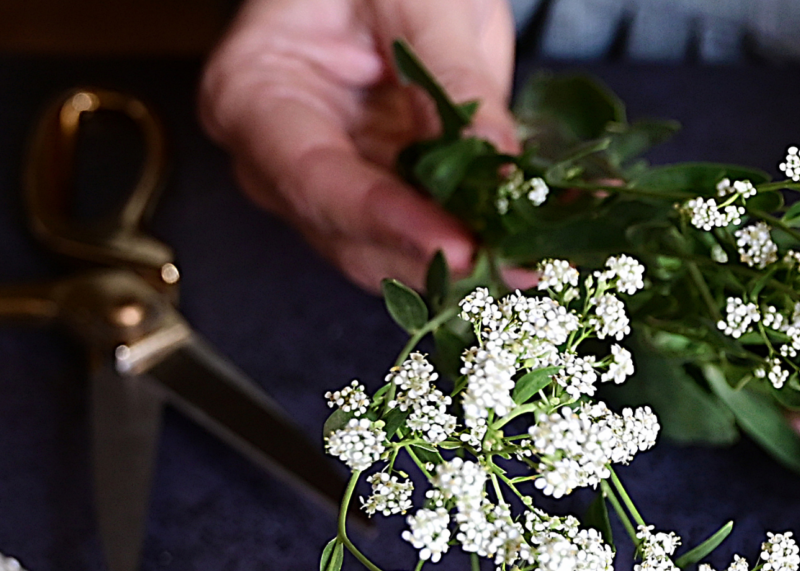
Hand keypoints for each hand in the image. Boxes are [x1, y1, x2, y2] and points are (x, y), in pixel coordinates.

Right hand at [200, 0, 517, 290]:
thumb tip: (495, 156)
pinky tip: (539, 241)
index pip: (315, 181)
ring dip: (472, 265)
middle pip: (353, 236)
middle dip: (440, 261)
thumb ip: (450, 74)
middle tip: (525, 268)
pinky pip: (431, 226)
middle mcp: (280, 159)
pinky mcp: (385, 184)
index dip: (389, 223)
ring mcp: (333, 178)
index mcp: (254, 98)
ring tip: (545, 261)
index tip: (457, 248)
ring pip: (395, 249)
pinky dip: (485, 237)